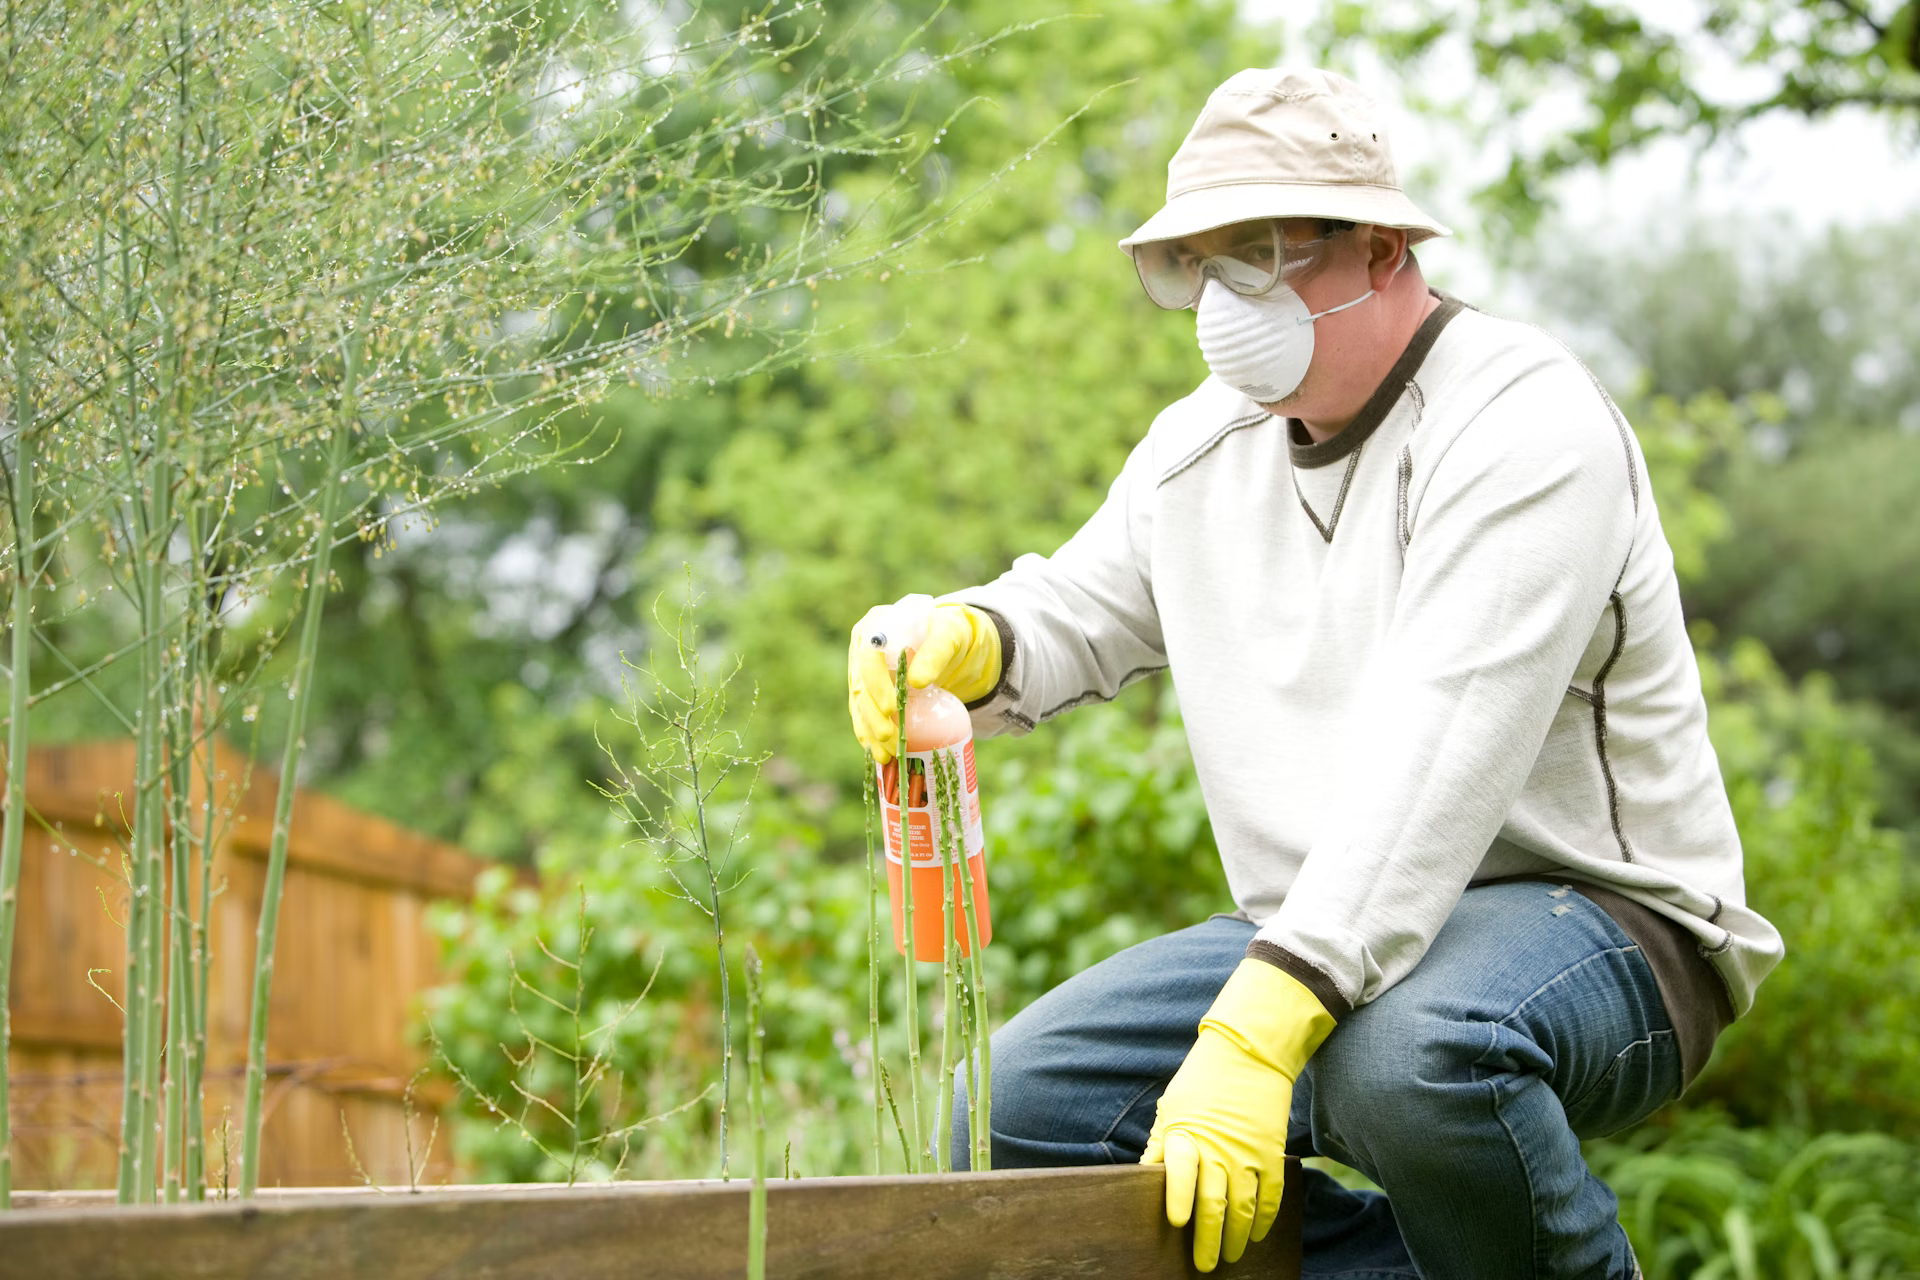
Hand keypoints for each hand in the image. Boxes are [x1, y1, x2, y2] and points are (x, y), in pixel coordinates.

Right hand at [846, 602, 1000, 762]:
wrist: (951, 644)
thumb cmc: (950, 633)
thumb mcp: (950, 636)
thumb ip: (935, 653)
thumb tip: (916, 682)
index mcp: (876, 625)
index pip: (868, 657)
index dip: (876, 685)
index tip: (893, 708)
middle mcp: (863, 648)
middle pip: (859, 685)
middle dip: (873, 715)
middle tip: (891, 737)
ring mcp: (863, 670)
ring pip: (858, 704)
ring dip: (870, 731)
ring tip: (885, 755)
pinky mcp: (869, 691)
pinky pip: (864, 715)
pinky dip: (869, 735)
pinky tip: (878, 753)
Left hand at [1142, 959, 1334, 1271]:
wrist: (1249, 1051)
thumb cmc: (1202, 1081)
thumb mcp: (1171, 1107)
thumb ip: (1160, 1144)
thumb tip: (1143, 1176)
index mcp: (1186, 1133)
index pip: (1179, 1172)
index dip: (1178, 1199)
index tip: (1177, 1224)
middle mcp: (1218, 1147)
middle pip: (1213, 1204)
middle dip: (1208, 1239)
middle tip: (1204, 1265)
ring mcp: (1248, 1152)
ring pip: (1244, 1208)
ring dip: (1237, 1238)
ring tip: (1230, 1257)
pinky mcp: (1272, 1152)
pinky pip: (1271, 1195)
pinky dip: (1265, 1219)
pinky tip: (1257, 1234)